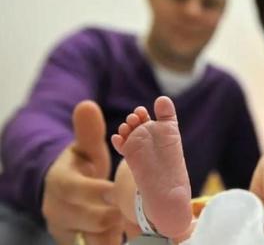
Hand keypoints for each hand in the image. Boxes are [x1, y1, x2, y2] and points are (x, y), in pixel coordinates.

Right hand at [42, 101, 123, 244]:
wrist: (65, 193)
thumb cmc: (81, 168)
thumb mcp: (85, 150)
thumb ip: (88, 132)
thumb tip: (87, 105)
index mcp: (60, 183)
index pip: (74, 189)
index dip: (97, 191)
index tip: (116, 189)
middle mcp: (57, 209)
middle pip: (92, 218)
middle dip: (115, 213)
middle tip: (134, 206)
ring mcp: (65, 229)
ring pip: (96, 237)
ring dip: (117, 230)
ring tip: (131, 219)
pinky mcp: (74, 243)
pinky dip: (111, 241)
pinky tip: (124, 235)